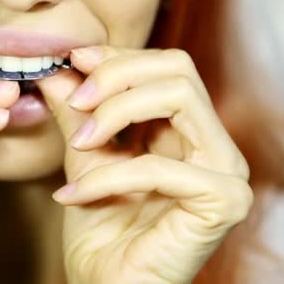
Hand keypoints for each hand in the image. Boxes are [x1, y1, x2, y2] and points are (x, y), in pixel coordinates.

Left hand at [37, 47, 252, 282]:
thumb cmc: (100, 227)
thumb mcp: (83, 155)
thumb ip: (76, 111)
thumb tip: (57, 66)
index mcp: (187, 131)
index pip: (166, 67)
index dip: (119, 57)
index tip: (74, 59)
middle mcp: (214, 145)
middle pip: (178, 70)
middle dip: (117, 76)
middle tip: (76, 100)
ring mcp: (226, 172)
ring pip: (179, 97)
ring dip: (115, 112)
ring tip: (78, 142)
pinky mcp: (223, 201)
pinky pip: (159, 166)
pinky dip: (107, 176)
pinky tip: (72, 195)